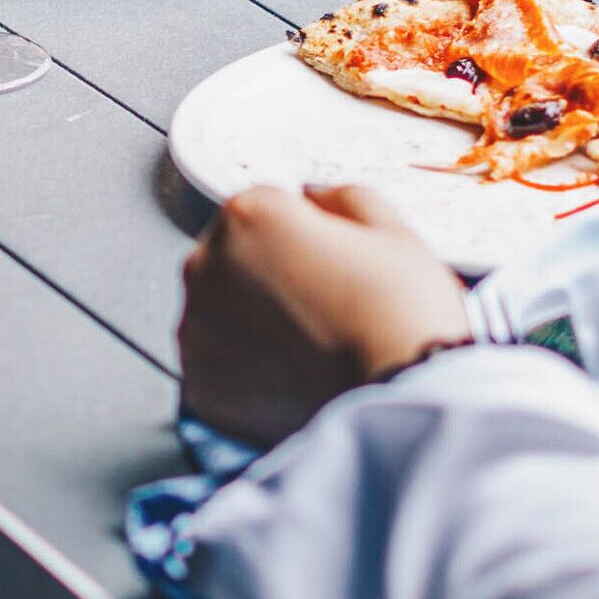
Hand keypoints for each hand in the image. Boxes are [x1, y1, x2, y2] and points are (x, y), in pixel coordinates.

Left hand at [178, 183, 474, 450]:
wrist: (401, 401)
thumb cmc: (400, 316)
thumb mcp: (391, 231)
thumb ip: (343, 197)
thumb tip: (316, 198)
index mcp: (248, 217)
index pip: (263, 207)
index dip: (303, 232)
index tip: (329, 259)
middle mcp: (206, 267)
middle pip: (232, 256)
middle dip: (268, 273)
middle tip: (324, 304)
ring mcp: (197, 330)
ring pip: (220, 312)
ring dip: (252, 321)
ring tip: (311, 343)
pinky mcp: (199, 385)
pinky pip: (218, 366)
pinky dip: (245, 370)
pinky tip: (292, 375)